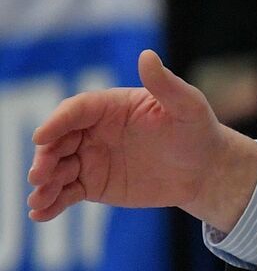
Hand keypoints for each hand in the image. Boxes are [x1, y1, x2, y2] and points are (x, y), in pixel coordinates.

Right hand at [28, 49, 256, 230]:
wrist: (205, 168)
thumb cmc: (197, 130)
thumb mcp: (188, 106)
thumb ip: (165, 84)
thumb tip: (147, 56)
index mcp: (109, 106)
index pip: (75, 111)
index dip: (57, 123)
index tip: (41, 137)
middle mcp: (93, 131)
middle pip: (59, 141)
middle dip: (45, 157)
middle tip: (38, 174)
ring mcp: (90, 158)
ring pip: (59, 169)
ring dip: (44, 183)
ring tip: (37, 200)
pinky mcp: (93, 184)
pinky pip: (67, 192)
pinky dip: (52, 203)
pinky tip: (40, 214)